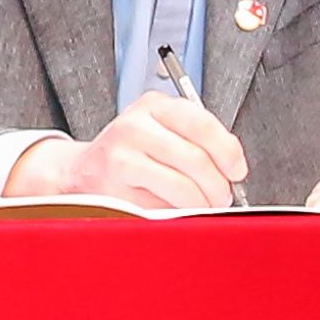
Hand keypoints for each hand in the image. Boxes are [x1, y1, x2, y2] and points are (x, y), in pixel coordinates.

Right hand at [15, 91, 248, 210]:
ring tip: (203, 207)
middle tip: (221, 197)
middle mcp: (134, 126)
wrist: (82, 170)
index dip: (228, 152)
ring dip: (201, 204)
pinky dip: (175, 214)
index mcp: (153, 105)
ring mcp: (120, 156)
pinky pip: (159, 207)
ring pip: (181, 187)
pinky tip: (175, 210)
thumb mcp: (161, 129)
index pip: (202, 124)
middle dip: (217, 186)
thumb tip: (232, 169)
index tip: (237, 171)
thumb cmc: (132, 152)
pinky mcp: (112, 187)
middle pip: (195, 159)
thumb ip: (196, 139)